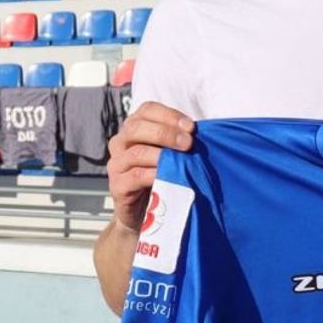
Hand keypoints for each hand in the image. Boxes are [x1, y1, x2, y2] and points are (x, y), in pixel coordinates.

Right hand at [106, 102, 193, 234]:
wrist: (146, 212)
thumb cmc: (163, 176)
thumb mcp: (171, 154)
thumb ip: (180, 141)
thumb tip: (205, 133)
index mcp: (135, 129)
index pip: (147, 110)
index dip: (169, 115)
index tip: (191, 126)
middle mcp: (121, 143)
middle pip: (137, 127)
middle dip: (165, 133)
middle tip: (188, 143)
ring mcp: (117, 164)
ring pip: (135, 152)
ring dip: (161, 154)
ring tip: (182, 158)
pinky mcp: (117, 186)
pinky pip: (135, 176)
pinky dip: (154, 174)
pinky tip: (169, 175)